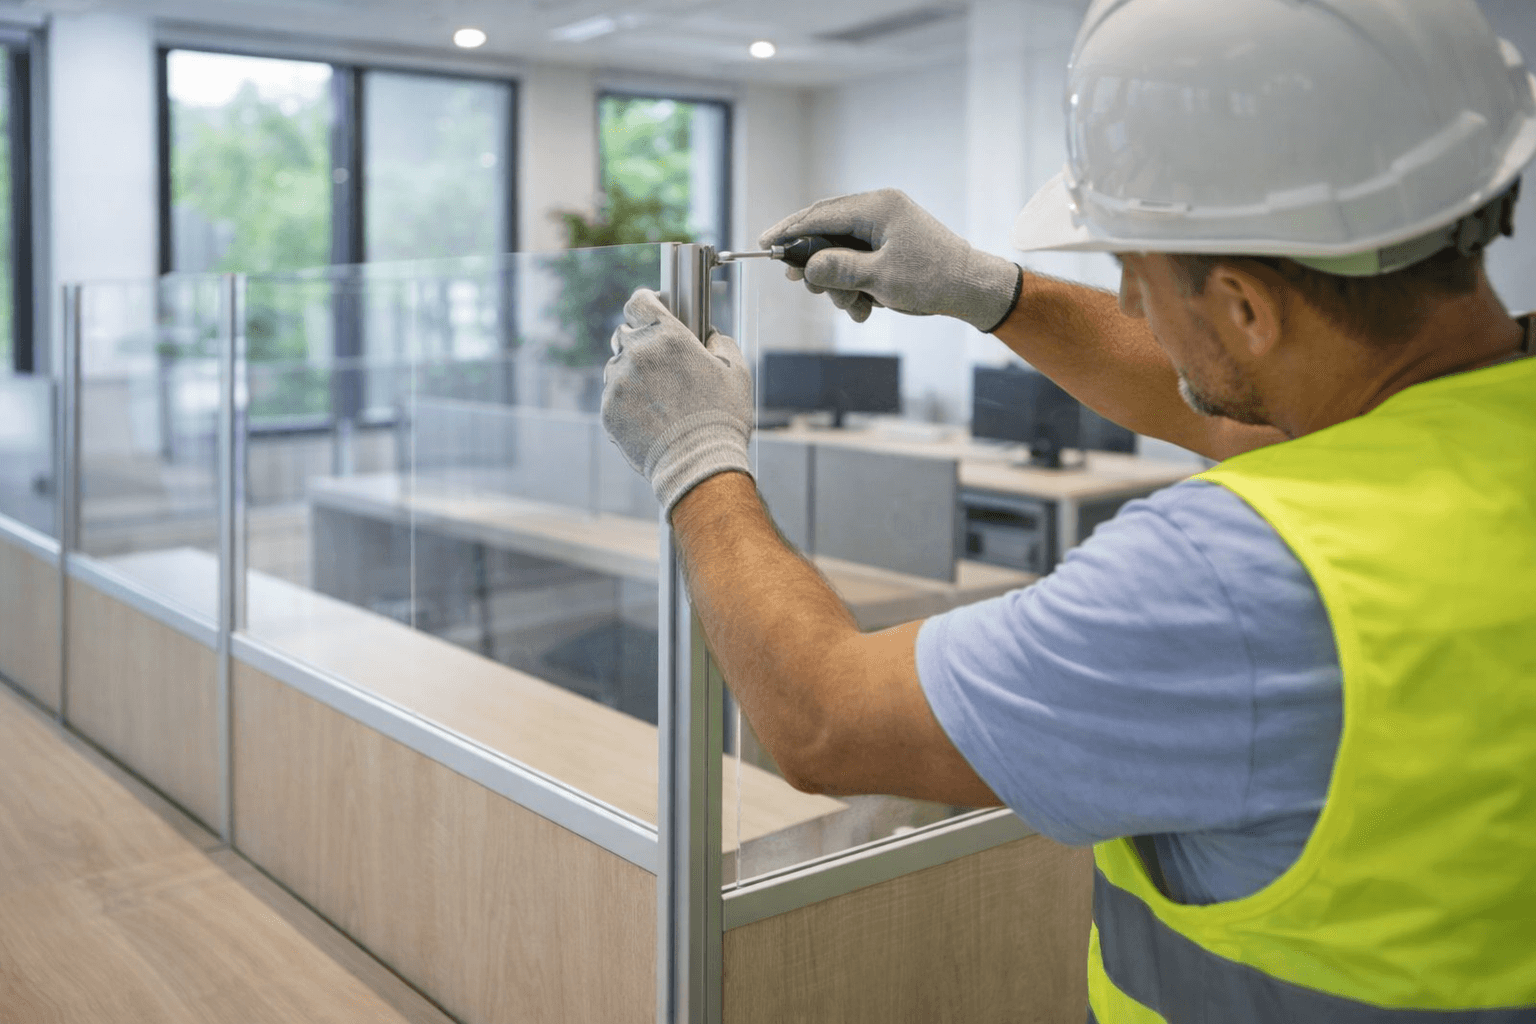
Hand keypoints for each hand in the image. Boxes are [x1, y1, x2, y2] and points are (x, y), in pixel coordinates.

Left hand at [601, 289, 753, 516]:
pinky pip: (612, 396)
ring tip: (657, 397)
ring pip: (616, 366)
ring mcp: (617, 383)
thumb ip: (720, 342)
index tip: (652, 310)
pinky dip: (626, 402)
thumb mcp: (737, 371)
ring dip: (631, 373)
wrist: (698, 465)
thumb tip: (709, 336)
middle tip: (660, 363)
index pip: (638, 302)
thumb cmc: (722, 418)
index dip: (645, 303)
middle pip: (625, 333)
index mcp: (667, 337)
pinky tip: (649, 417)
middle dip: (641, 342)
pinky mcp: (608, 411)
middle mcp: (636, 354)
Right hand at [759, 188, 1022, 331]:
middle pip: (828, 232)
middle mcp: (880, 209)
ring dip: (841, 285)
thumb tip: (806, 267)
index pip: (820, 214)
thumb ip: (838, 269)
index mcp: (877, 207)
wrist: (972, 288)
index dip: (789, 230)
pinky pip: (860, 261)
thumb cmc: (932, 280)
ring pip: (842, 252)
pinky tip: (867, 308)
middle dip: (818, 267)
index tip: (765, 245)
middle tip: (808, 288)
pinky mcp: (891, 243)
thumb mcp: (879, 279)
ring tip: (856, 309)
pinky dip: (857, 285)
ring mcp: (886, 225)